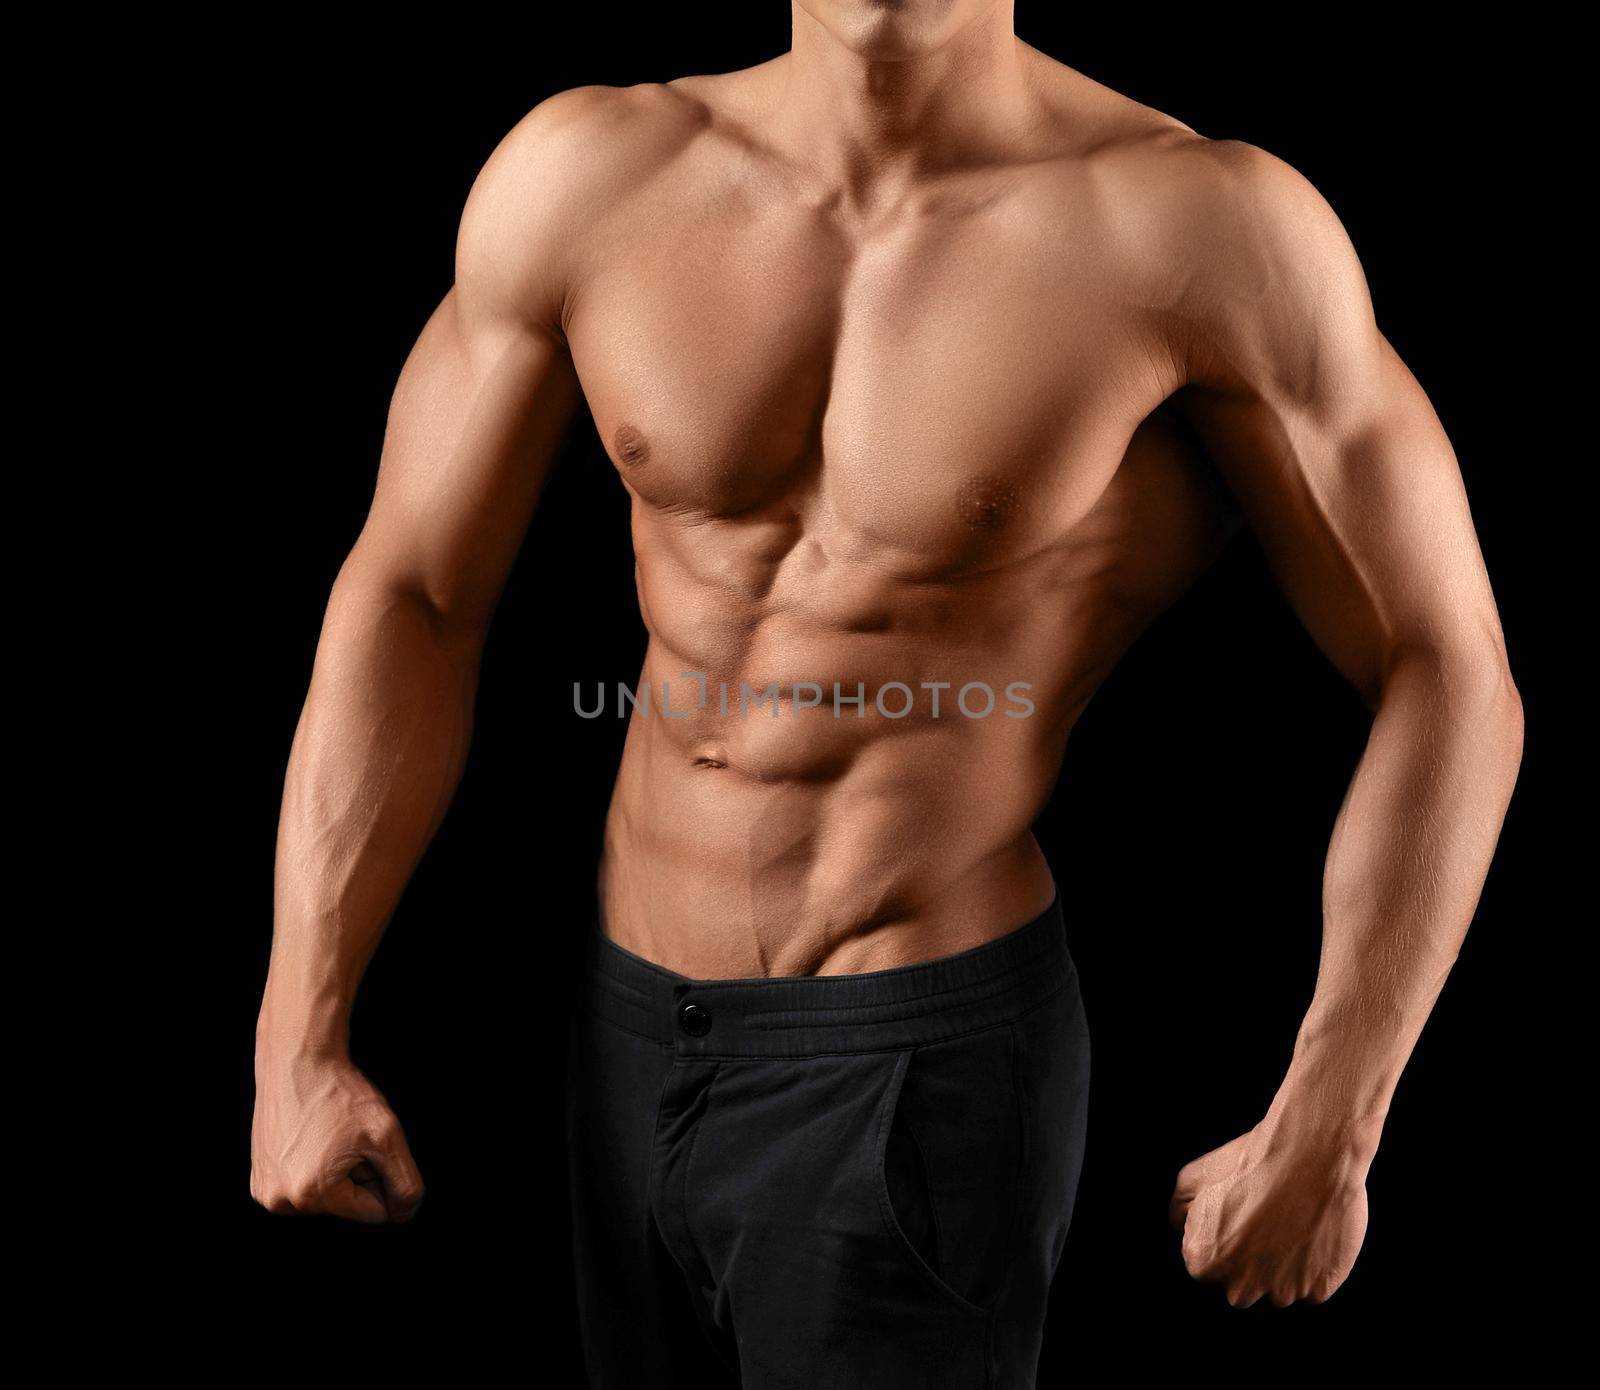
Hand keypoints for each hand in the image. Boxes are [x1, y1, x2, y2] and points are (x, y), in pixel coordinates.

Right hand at [251, 1050, 423, 1223]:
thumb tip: (404, 1214)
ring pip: (325, 1198)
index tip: (366, 1145)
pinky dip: (312, 1168)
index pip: (374, 1212)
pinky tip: (309, 1138)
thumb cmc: (339, 1094)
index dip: (381, 1176)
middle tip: (345, 1136)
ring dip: (334, 1172)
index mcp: (313, 1194)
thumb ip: (405, 1182)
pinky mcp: (258, 1180)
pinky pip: (301, 1188)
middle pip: (347, 1206)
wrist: (296, 1061)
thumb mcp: (387, 1135)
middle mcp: (282, 1202)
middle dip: (356, 1174)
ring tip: (326, 1135)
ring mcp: (266, 1193)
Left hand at [1170, 1120, 1368, 1306]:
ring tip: (1291, 1222)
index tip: (1238, 1215)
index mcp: (1204, 1264)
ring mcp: (1282, 1293)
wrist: (1308, 1157)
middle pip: (1242, 1284)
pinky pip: (1313, 1285)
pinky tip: (1312, 1232)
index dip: (1222, 1236)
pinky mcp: (1319, 1291)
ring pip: (1279, 1287)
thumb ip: (1180, 1212)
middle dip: (1250, 1260)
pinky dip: (1314, 1266)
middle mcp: (1240, 1289)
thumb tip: (1183, 1228)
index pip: (1206, 1262)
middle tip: (1264, 1221)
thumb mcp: (1192, 1178)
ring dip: (1283, 1265)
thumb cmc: (1251, 1165)